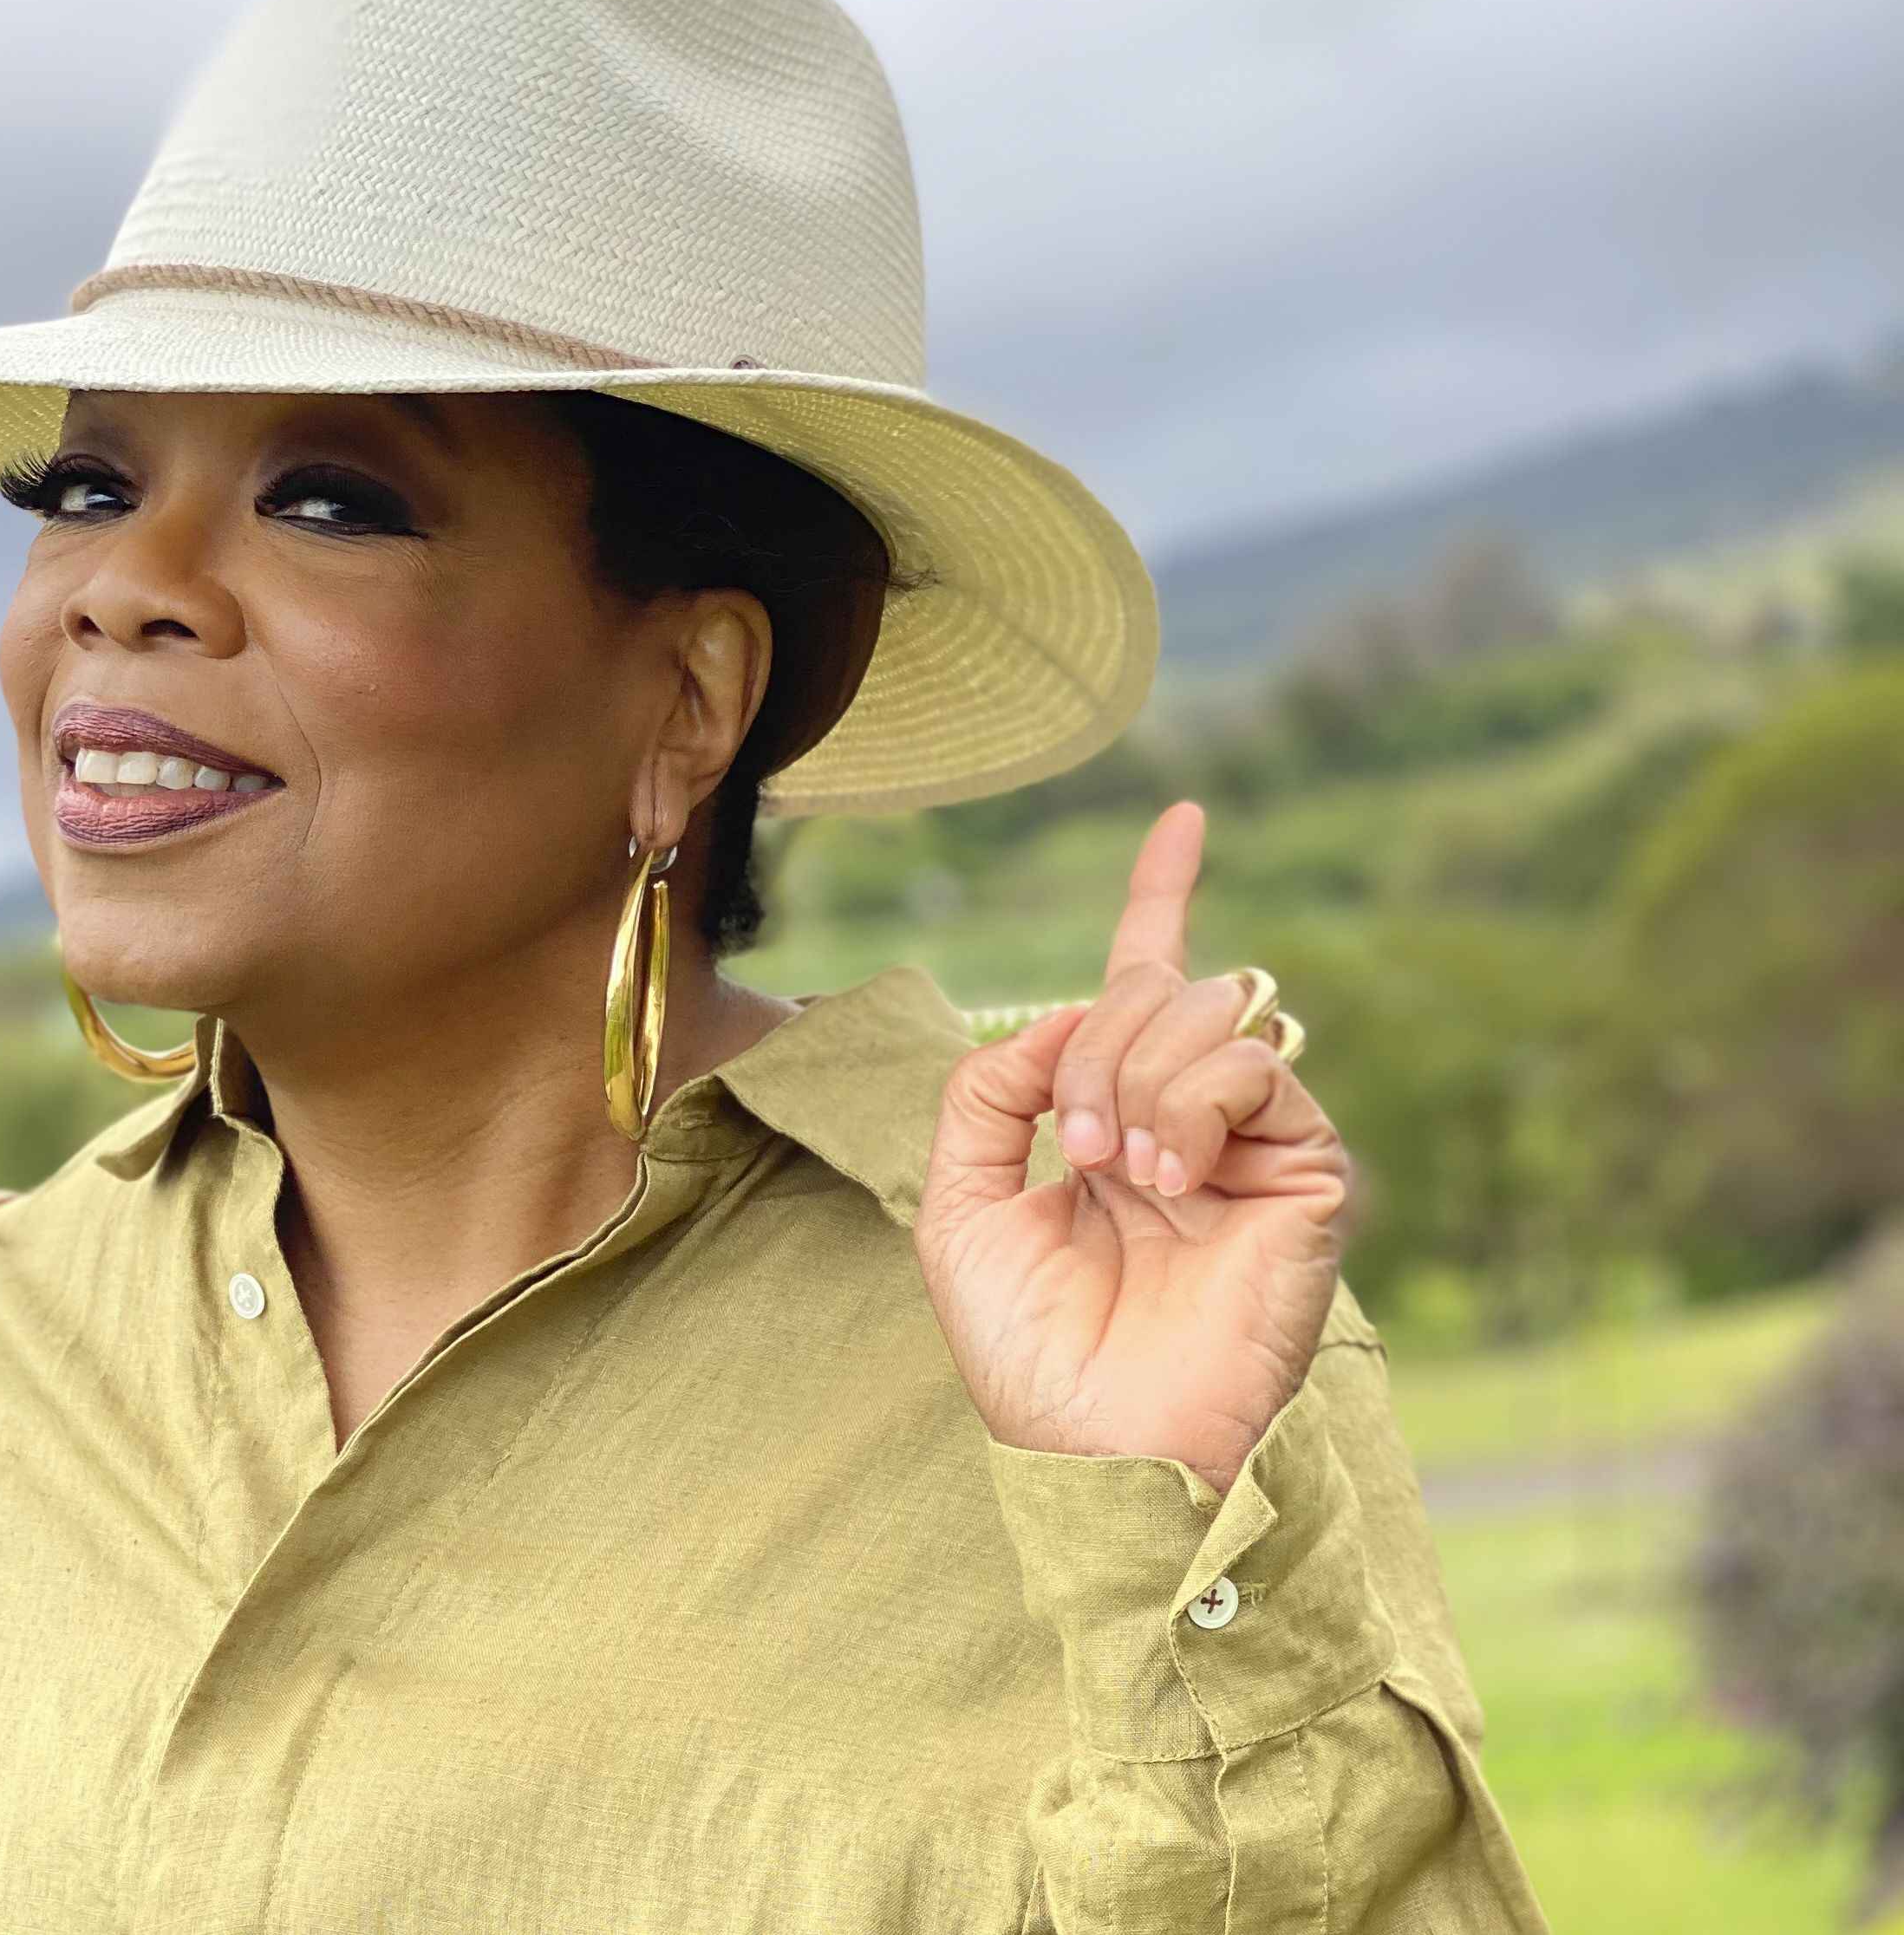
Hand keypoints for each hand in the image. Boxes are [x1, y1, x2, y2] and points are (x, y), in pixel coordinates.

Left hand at [911, 801, 1349, 1493]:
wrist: (1098, 1448)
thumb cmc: (1028, 1353)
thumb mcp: (958, 1203)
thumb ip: (987, 1090)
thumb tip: (1059, 1014)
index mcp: (1118, 1121)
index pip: (1145, 986)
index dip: (1162, 896)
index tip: (1184, 818)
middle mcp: (1192, 1122)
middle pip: (1153, 990)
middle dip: (1091, 1044)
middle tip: (1074, 1148)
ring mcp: (1253, 1145)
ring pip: (1201, 1014)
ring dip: (1132, 1077)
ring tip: (1118, 1175)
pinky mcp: (1308, 1174)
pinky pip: (1249, 1067)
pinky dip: (1188, 1103)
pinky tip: (1164, 1178)